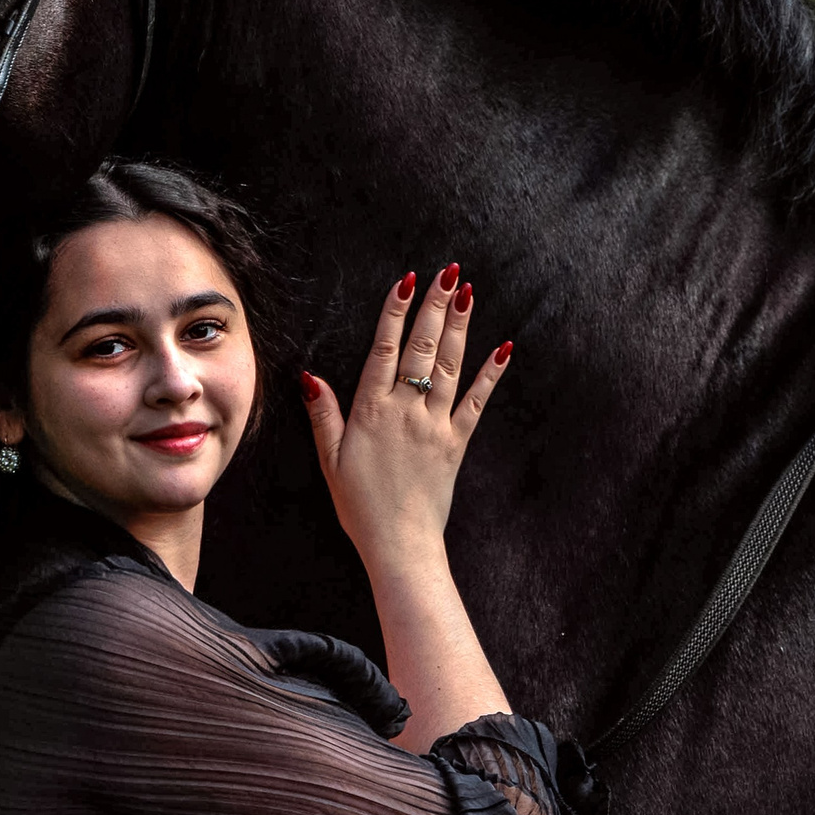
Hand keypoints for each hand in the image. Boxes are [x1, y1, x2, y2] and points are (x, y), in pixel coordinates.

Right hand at [303, 263, 511, 580]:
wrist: (399, 542)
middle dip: (434, 305)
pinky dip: (491, 373)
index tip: (406, 281)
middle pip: (422, 347)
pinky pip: (477, 401)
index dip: (395, 312)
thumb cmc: (360, 505)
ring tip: (466, 292)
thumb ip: (324, 415)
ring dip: (459, 326)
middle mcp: (406, 409)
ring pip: (449, 365)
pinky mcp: (457, 442)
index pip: (384, 348)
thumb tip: (310, 376)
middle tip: (447, 271)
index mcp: (371, 410)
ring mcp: (435, 424)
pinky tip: (503, 347)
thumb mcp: (331, 460)